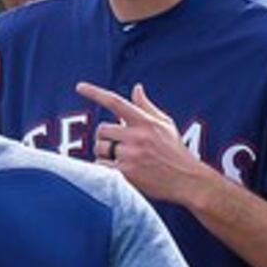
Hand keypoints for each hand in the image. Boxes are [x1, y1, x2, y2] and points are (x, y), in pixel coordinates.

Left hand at [75, 81, 219, 208]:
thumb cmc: (175, 151)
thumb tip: (136, 88)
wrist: (186, 180)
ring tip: (120, 159)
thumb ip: (147, 106)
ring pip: (100, 148)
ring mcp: (131, 155)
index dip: (95, 93)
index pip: (116, 102)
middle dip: (105, 137)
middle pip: (102, 129)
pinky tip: (117, 171)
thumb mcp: (165, 124)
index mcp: (145, 121)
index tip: (79, 87)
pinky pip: (101, 166)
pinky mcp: (126, 174)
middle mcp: (137, 136)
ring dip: (104, 153)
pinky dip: (104, 168)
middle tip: (115, 145)